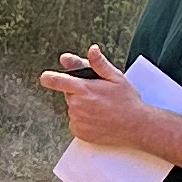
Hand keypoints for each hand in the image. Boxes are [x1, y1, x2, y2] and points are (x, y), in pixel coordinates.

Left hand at [38, 44, 157, 149]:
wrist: (136, 126)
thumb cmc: (127, 101)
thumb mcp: (116, 78)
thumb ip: (99, 64)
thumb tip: (92, 49)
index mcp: (83, 89)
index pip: (57, 81)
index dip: (49, 78)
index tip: (45, 77)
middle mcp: (77, 105)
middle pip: (70, 94)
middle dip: (79, 92)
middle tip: (98, 95)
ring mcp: (77, 120)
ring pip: (73, 109)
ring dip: (82, 107)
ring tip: (100, 108)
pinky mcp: (79, 133)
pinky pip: (76, 123)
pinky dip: (83, 121)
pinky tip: (98, 119)